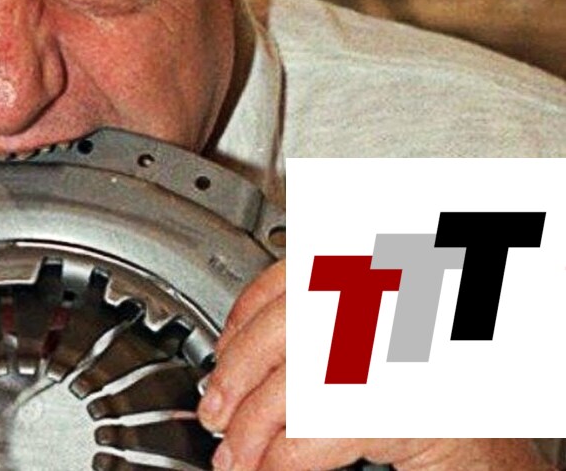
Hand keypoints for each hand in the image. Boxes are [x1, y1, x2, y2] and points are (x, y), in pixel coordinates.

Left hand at [196, 260, 550, 470]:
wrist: (504, 461)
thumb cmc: (441, 404)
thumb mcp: (369, 346)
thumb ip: (317, 333)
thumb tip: (238, 357)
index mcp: (383, 270)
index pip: (291, 276)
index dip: (244, 318)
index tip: (222, 351)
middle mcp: (398, 298)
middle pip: (286, 326)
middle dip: (236, 374)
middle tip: (216, 411)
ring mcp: (406, 349)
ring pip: (295, 382)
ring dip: (253, 427)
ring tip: (236, 454)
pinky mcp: (410, 409)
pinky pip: (318, 432)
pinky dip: (282, 457)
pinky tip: (270, 468)